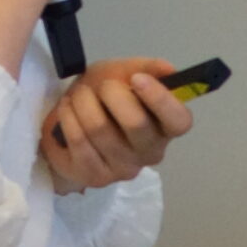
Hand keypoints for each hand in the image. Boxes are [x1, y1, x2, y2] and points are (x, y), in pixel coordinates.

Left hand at [42, 57, 192, 193]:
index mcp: (165, 126)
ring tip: (80, 96)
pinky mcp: (96, 177)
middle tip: (102, 86)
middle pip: (136, 123)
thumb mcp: (123, 73)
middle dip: (111, 93)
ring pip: (99, 128)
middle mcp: (150, 152)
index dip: (160, 99)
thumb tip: (168, 70)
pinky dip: (68, 117)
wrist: (67, 121)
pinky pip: (78, 140)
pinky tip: (68, 111)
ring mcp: (124, 169)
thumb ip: (146, 68)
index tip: (137, 79)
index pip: (179, 121)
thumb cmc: (103, 96)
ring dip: (83, 102)